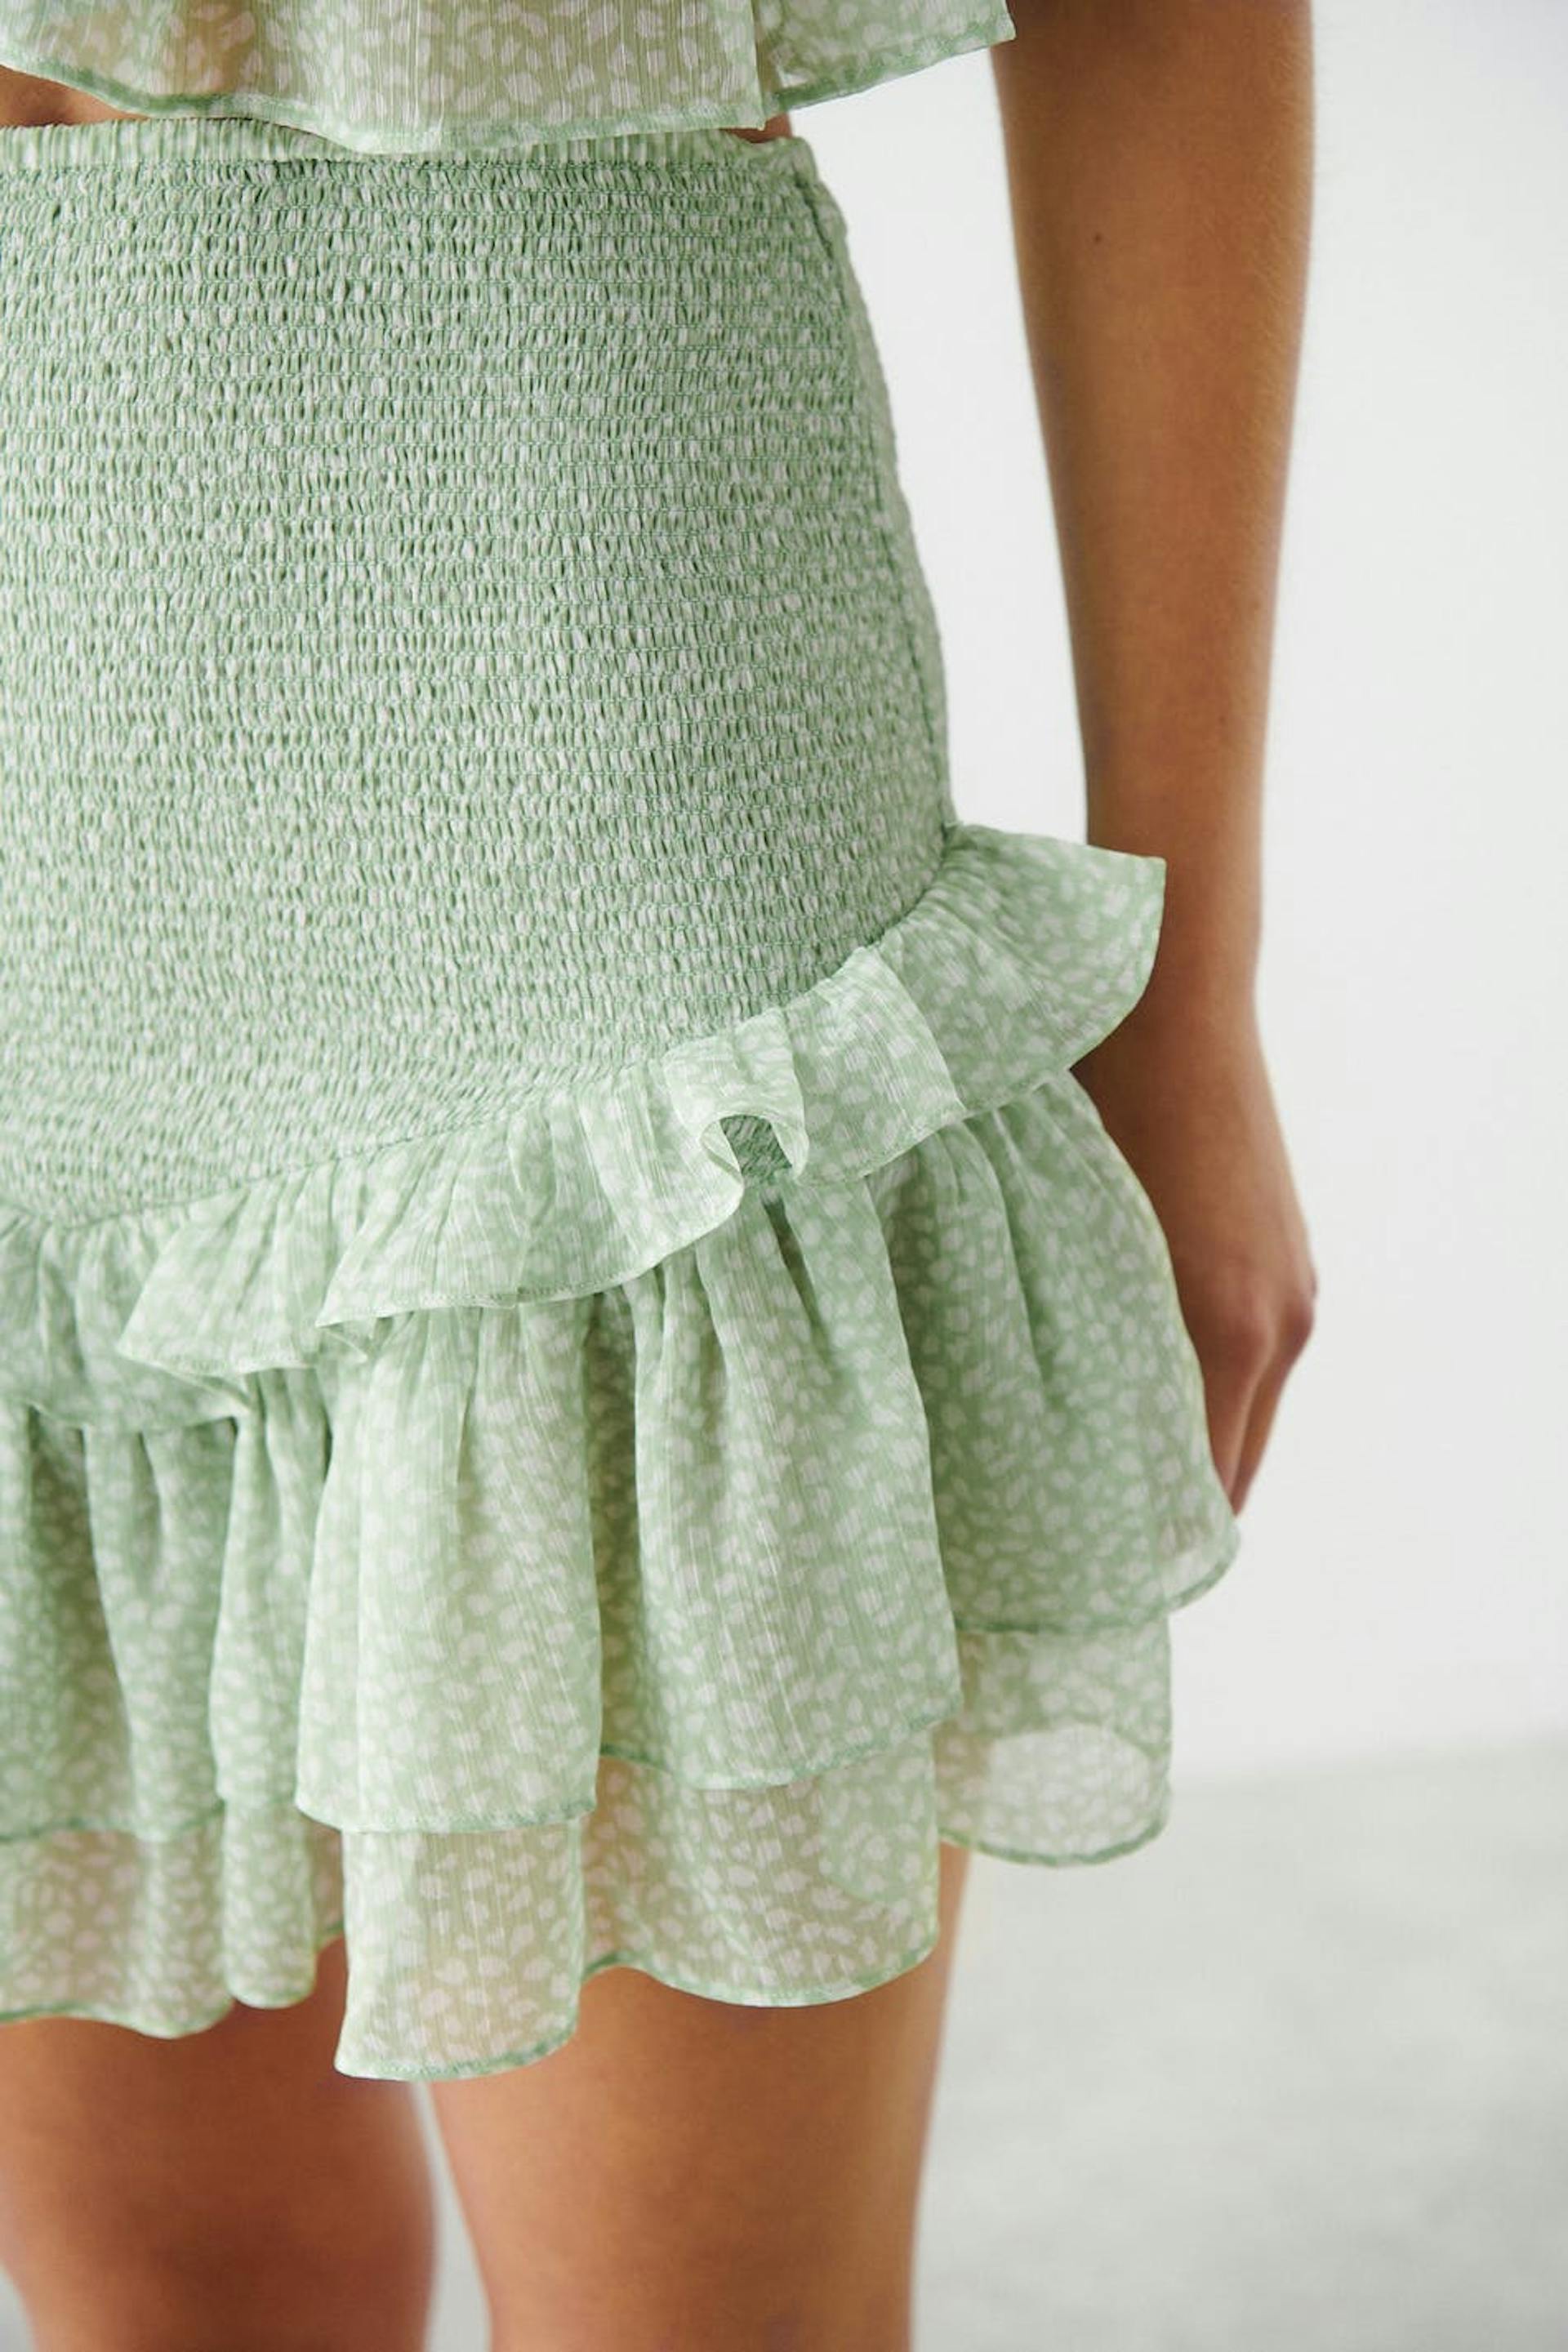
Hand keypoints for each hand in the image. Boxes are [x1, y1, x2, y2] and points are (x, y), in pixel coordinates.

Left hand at [1072, 989, 1316, 1513]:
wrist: (1169, 1001)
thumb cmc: (1094, 1110)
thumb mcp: (1069, 1240)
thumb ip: (1071, 1344)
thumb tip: (1038, 1437)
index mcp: (1227, 1333)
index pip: (1202, 1493)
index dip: (1146, 1544)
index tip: (1081, 1573)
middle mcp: (1278, 1324)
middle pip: (1229, 1467)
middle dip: (1163, 1512)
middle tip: (1076, 1545)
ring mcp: (1292, 1289)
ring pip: (1240, 1412)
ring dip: (1180, 1444)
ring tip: (1094, 1471)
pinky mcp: (1286, 1256)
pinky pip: (1249, 1360)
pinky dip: (1198, 1387)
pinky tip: (1130, 1382)